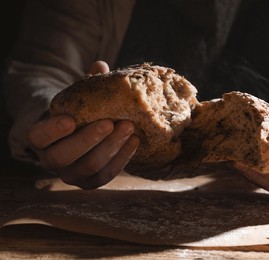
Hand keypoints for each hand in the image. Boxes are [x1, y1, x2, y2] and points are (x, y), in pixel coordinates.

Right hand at [27, 61, 139, 188]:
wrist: (81, 137)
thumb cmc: (77, 113)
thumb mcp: (76, 99)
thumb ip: (84, 84)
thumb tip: (100, 65)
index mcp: (40, 139)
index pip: (39, 137)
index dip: (52, 130)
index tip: (70, 119)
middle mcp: (50, 160)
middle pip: (64, 156)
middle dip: (89, 139)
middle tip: (111, 122)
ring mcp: (71, 174)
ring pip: (88, 167)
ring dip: (111, 147)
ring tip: (129, 128)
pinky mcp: (90, 182)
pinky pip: (106, 175)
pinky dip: (122, 158)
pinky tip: (135, 141)